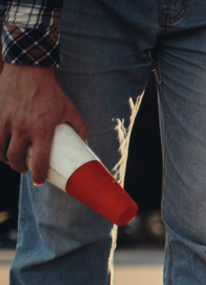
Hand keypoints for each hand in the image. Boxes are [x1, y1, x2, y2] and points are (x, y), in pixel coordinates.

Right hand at [0, 64, 87, 185]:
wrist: (29, 68)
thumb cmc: (51, 91)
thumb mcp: (70, 110)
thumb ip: (80, 128)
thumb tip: (84, 143)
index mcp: (42, 131)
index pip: (40, 162)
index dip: (39, 176)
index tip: (38, 181)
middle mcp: (23, 128)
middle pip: (15, 158)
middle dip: (19, 168)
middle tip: (23, 169)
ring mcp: (6, 120)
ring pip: (0, 149)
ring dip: (4, 159)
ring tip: (10, 160)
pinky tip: (0, 147)